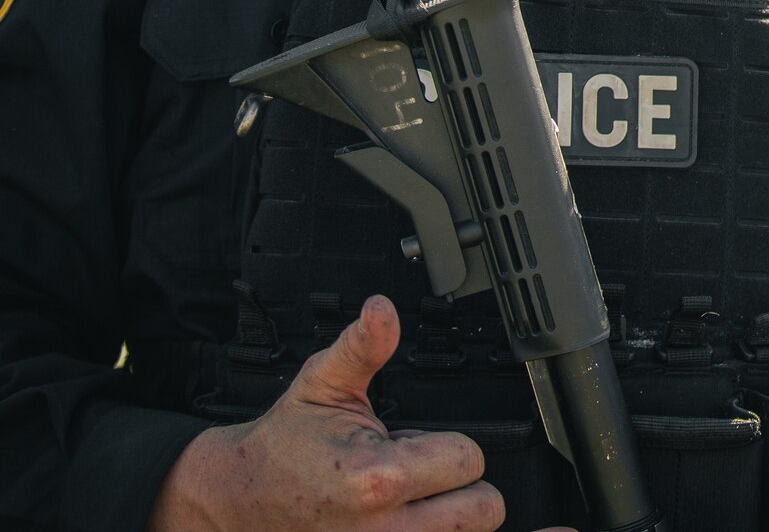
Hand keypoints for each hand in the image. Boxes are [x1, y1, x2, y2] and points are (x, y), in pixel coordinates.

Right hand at [147, 294, 569, 531]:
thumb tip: (382, 310)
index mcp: (378, 476)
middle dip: (464, 491)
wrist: (233, 504)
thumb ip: (362, 348)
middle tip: (427, 483)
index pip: (469, 458)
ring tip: (420, 508)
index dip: (453, 448)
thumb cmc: (284, 447)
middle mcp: (384, 530)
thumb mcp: (321, 385)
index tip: (419, 446)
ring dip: (454, 524)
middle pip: (484, 510)